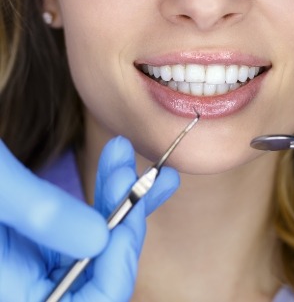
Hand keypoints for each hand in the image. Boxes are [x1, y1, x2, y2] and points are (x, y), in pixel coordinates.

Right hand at [0, 137, 179, 300]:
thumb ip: (38, 215)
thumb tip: (100, 238)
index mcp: (9, 295)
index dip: (117, 262)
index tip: (130, 208)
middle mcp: (25, 288)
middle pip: (99, 272)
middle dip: (124, 218)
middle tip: (130, 169)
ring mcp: (33, 262)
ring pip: (97, 244)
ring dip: (122, 198)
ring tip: (127, 156)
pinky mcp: (38, 238)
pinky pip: (84, 223)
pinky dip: (108, 193)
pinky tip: (121, 166)